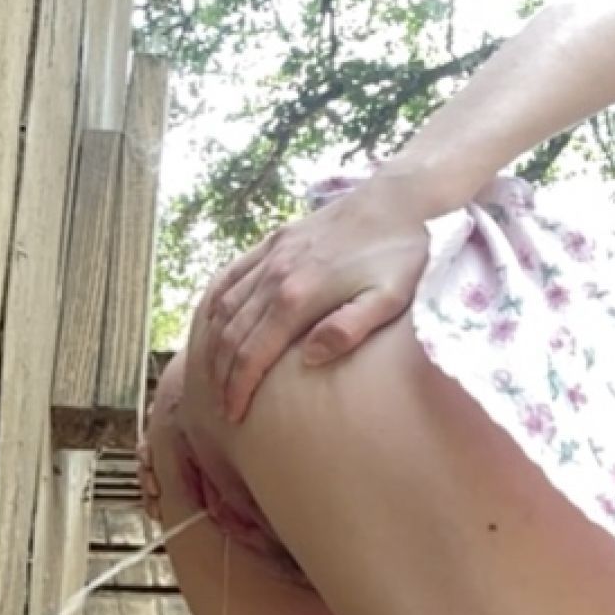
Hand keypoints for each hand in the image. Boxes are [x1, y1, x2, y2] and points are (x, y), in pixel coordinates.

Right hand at [197, 182, 432, 421]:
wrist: (398, 198)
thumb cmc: (401, 255)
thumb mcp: (390, 299)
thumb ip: (349, 329)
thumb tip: (310, 359)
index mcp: (298, 298)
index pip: (253, 354)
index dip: (238, 388)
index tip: (234, 416)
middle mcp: (274, 277)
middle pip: (232, 336)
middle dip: (221, 375)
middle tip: (221, 406)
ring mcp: (271, 256)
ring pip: (225, 308)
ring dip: (214, 345)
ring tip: (214, 375)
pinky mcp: (274, 241)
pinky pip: (231, 276)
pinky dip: (215, 305)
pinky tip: (214, 324)